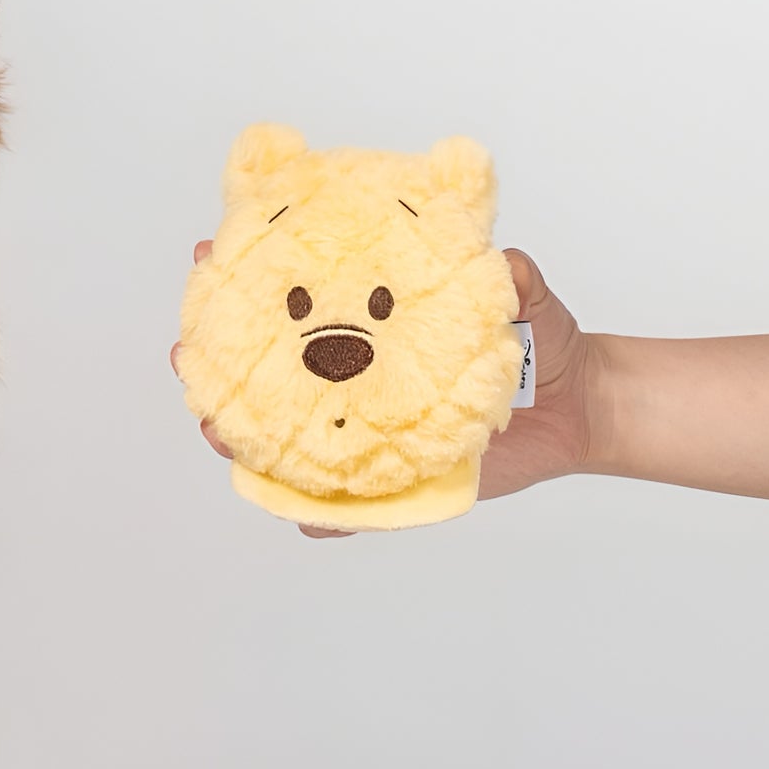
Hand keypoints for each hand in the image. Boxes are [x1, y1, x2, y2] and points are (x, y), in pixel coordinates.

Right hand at [172, 241, 593, 529]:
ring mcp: (370, 431)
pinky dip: (322, 517)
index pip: (297, 297)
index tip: (211, 252)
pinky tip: (306, 516)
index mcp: (374, 322)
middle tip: (189, 354)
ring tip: (221, 433)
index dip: (248, 277)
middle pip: (270, 377)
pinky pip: (344, 508)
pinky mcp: (394, 483)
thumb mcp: (527, 298)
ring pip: (288, 444)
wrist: (579, 407)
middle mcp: (358, 378)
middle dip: (219, 366)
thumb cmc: (543, 342)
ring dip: (246, 443)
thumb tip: (504, 267)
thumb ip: (513, 281)